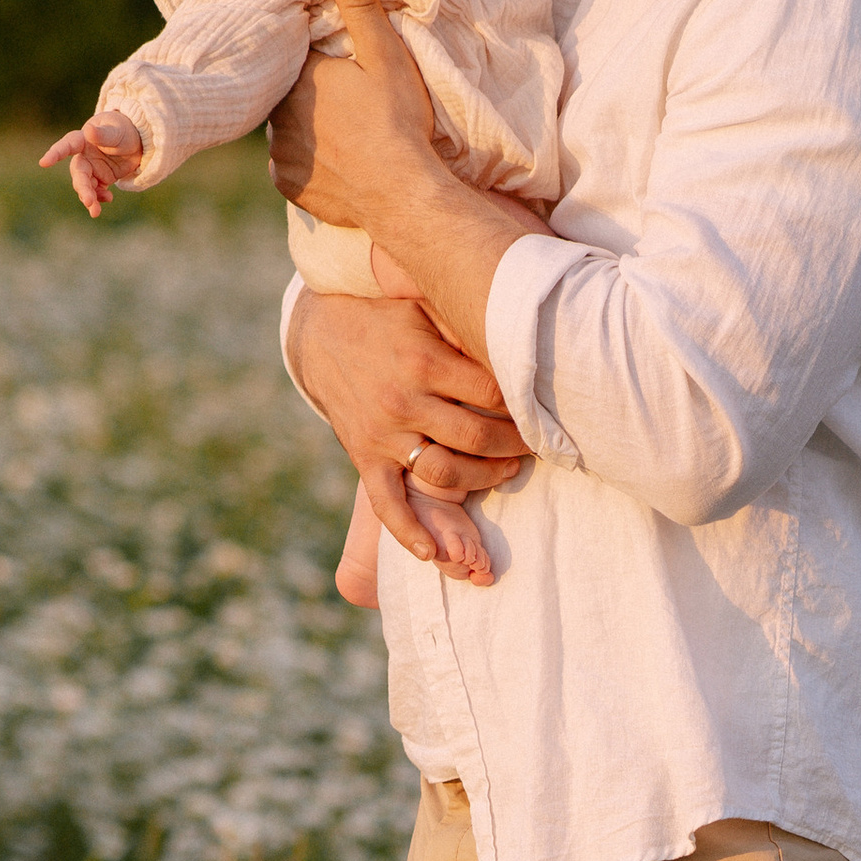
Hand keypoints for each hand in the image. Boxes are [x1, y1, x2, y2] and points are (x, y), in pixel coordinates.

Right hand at [37, 110, 142, 216]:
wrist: (136, 142)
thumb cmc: (123, 130)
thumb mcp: (117, 131)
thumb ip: (103, 134)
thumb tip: (88, 131)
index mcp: (84, 139)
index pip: (68, 145)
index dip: (55, 154)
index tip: (44, 163)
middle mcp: (84, 155)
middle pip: (78, 173)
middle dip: (82, 188)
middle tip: (89, 201)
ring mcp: (91, 168)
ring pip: (85, 186)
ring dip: (89, 198)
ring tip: (95, 212)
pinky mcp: (100, 179)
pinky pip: (96, 191)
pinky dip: (100, 198)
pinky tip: (109, 198)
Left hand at [267, 0, 443, 237]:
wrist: (402, 195)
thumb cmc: (397, 122)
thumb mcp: (386, 56)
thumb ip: (360, 7)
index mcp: (298, 76)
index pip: (295, 55)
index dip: (317, 57)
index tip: (338, 64)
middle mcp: (277, 114)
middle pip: (288, 92)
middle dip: (310, 92)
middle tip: (345, 100)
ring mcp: (280, 154)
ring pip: (287, 129)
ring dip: (306, 128)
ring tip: (342, 132)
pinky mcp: (289, 186)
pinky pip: (291, 167)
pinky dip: (308, 164)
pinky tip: (335, 162)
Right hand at [286, 289, 529, 572]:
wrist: (319, 334)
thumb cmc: (386, 318)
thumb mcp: (424, 307)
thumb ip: (464, 325)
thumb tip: (517, 338)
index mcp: (423, 360)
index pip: (492, 394)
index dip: (522, 407)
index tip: (540, 410)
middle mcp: (403, 401)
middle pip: (476, 437)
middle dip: (513, 446)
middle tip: (533, 445)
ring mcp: (382, 434)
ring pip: (444, 472)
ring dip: (483, 479)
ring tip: (505, 472)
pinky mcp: (363, 456)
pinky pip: (386, 503)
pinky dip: (407, 532)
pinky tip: (430, 552)